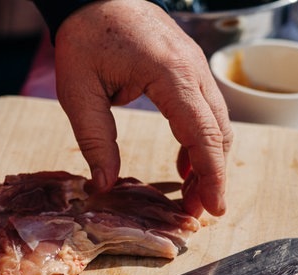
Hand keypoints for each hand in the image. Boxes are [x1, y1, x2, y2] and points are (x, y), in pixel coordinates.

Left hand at [53, 0, 232, 216]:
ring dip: (209, 159)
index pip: (201, 133)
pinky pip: (205, 108)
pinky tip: (186, 164)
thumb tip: (104, 185)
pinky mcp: (188, 66)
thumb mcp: (78, 93)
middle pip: (218, 131)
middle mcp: (192, 68)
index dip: (211, 175)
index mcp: (169, 74)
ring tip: (192, 194)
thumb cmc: (84, 38)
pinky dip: (200, 139)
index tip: (214, 208)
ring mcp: (194, 65)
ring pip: (217, 120)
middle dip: (213, 175)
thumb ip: (95, 140)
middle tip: (199, 212)